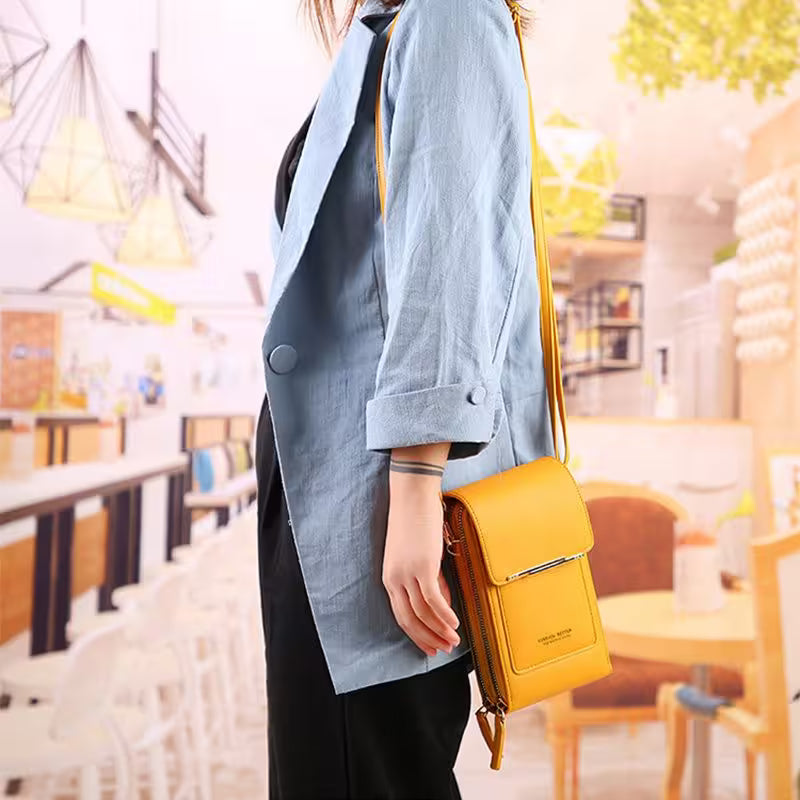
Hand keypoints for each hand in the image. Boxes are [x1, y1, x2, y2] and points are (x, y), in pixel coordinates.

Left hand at [383, 446, 460, 656]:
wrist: (412, 496)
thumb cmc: (416, 521)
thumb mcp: (418, 555)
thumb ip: (429, 579)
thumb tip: (442, 602)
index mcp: (389, 577)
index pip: (401, 615)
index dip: (417, 634)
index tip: (430, 647)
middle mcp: (394, 579)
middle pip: (409, 619)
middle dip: (427, 638)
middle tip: (442, 651)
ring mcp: (407, 573)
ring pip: (422, 612)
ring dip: (439, 630)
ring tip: (453, 641)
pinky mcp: (422, 566)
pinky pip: (433, 599)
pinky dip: (444, 614)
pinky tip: (455, 623)